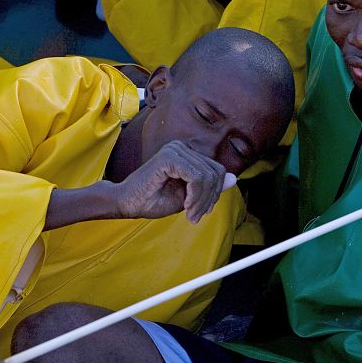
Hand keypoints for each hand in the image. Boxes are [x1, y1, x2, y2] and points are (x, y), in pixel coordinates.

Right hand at [115, 141, 236, 223]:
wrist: (127, 203)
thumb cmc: (153, 200)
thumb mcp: (189, 196)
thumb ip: (209, 186)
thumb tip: (234, 178)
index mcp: (186, 153)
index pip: (217, 169)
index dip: (215, 192)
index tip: (203, 210)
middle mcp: (181, 147)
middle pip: (215, 172)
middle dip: (210, 198)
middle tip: (196, 215)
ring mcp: (175, 149)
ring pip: (207, 176)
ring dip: (202, 200)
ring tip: (190, 214)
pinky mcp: (169, 157)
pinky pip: (196, 177)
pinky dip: (195, 196)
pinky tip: (185, 206)